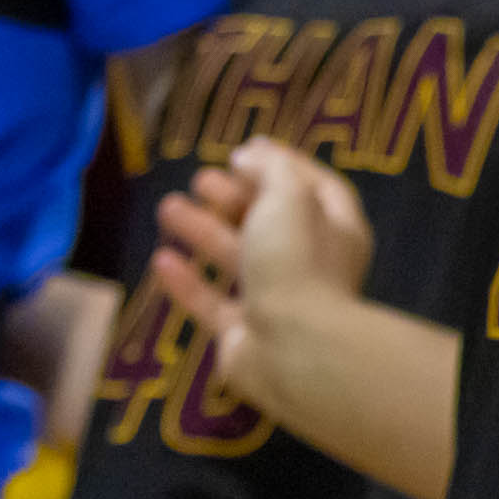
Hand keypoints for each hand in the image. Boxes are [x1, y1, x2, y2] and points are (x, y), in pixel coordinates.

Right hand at [152, 138, 376, 407]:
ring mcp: (277, 302)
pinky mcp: (243, 336)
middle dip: (237, 198)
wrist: (293, 349)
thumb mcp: (289, 197)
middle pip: (270, 223)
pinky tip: (161, 261)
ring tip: (168, 207)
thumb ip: (271, 169)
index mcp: (337, 229)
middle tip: (201, 179)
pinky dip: (189, 282)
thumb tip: (250, 155)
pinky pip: (213, 303)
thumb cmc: (297, 262)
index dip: (282, 165)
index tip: (246, 149)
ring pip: (238, 259)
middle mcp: (310, 263)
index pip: (314, 187)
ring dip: (205, 231)